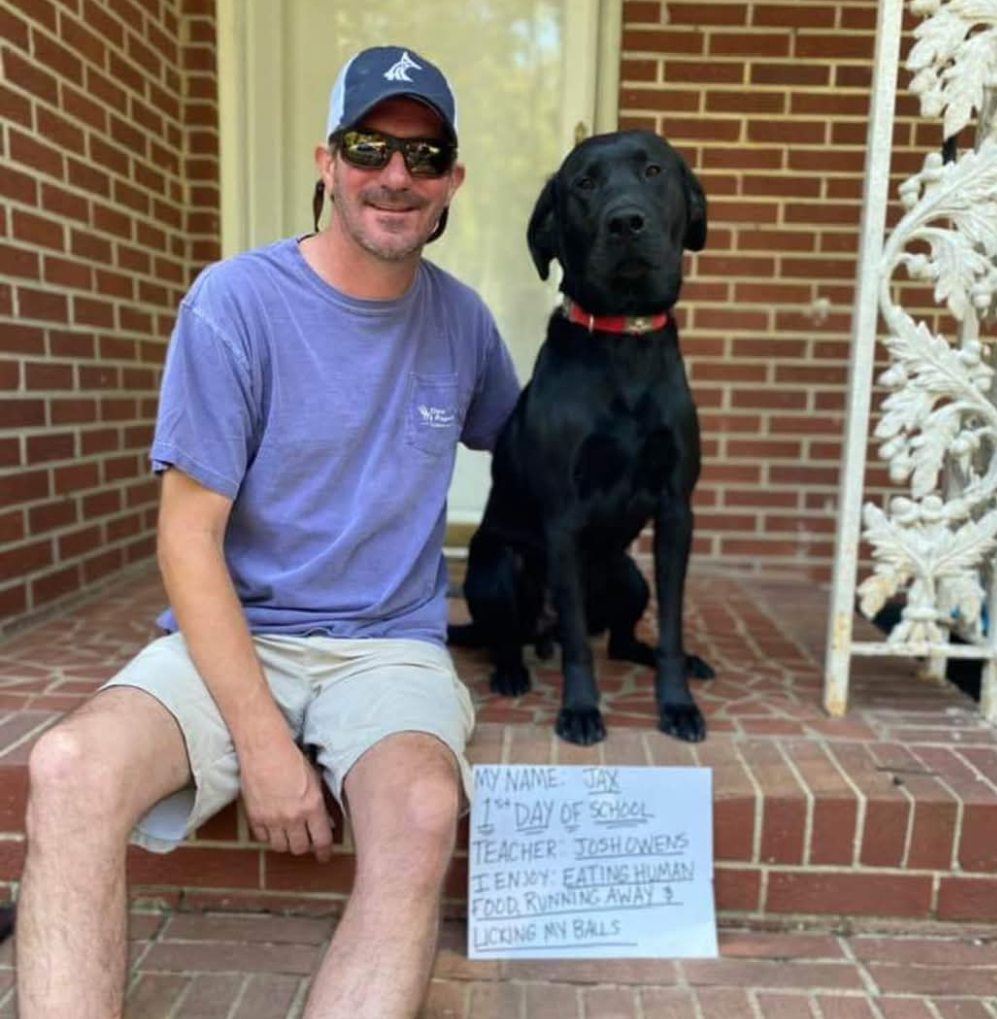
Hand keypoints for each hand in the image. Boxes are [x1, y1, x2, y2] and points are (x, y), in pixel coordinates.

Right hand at [238, 734, 333, 861]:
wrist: (264, 749)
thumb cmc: (292, 759)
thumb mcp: (315, 780)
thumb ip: (320, 805)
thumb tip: (326, 823)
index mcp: (312, 806)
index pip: (321, 840)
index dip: (324, 851)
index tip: (324, 855)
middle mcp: (293, 817)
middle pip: (299, 848)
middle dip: (305, 846)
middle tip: (306, 841)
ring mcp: (272, 819)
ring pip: (281, 847)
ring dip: (286, 842)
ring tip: (289, 834)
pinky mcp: (255, 817)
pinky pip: (262, 838)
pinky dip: (269, 836)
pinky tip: (273, 826)